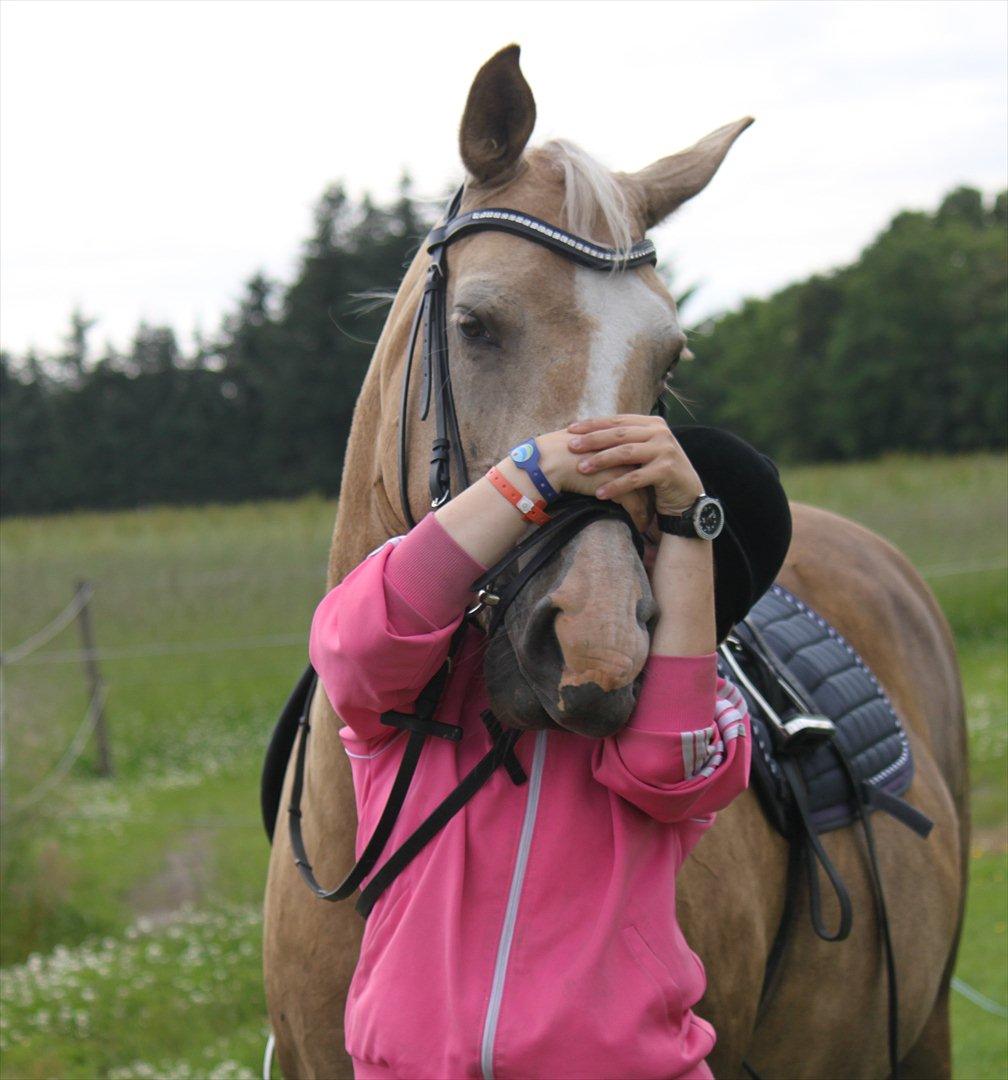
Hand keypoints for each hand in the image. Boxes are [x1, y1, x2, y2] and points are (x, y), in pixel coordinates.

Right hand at [495, 428, 650, 527]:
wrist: (550, 460)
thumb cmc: (558, 453)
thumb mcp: (581, 445)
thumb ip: (594, 448)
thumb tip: (593, 456)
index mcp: (618, 440)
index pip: (641, 458)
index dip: (644, 473)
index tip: (647, 487)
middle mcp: (626, 452)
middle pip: (648, 474)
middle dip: (652, 492)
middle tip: (654, 506)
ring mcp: (624, 468)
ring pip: (645, 492)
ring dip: (648, 509)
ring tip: (648, 521)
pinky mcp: (618, 485)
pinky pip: (635, 506)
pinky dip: (638, 518)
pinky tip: (639, 527)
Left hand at [565, 415, 703, 514]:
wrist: (687, 496)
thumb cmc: (658, 473)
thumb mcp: (644, 451)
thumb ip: (626, 440)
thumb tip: (588, 434)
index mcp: (652, 423)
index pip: (617, 420)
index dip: (593, 424)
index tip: (570, 429)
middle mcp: (660, 432)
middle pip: (619, 434)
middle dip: (593, 440)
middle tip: (571, 446)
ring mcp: (665, 450)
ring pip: (626, 453)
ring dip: (601, 461)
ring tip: (581, 469)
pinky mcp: (666, 470)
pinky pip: (635, 478)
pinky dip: (616, 485)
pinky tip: (600, 493)